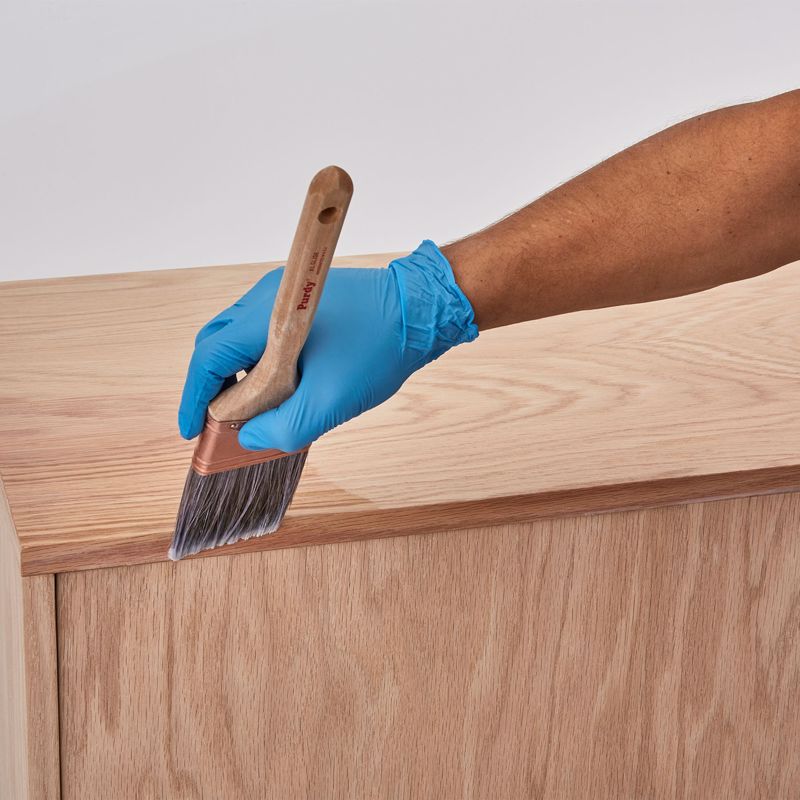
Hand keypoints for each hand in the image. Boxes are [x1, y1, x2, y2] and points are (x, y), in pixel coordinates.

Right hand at [178, 240, 477, 451]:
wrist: (421, 310)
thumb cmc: (380, 349)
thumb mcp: (331, 401)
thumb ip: (285, 427)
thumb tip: (250, 437)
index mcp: (267, 318)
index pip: (208, 357)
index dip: (194, 398)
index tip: (190, 430)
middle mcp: (266, 299)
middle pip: (215, 344)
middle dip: (210, 388)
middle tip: (216, 424)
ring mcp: (282, 297)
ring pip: (237, 339)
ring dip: (235, 376)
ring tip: (246, 413)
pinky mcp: (298, 303)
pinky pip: (261, 334)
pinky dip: (256, 363)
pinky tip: (273, 389)